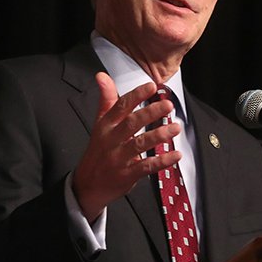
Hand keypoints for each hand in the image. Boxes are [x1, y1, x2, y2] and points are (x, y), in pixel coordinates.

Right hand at [72, 72, 180, 221]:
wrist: (86, 185)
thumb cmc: (98, 151)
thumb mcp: (99, 123)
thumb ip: (106, 100)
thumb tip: (102, 76)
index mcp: (106, 125)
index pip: (121, 106)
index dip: (136, 95)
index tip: (152, 86)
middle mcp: (112, 140)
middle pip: (131, 123)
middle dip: (150, 113)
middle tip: (167, 105)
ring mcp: (119, 158)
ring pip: (140, 144)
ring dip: (159, 135)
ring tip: (175, 128)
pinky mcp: (127, 174)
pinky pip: (146, 166)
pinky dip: (162, 161)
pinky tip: (175, 155)